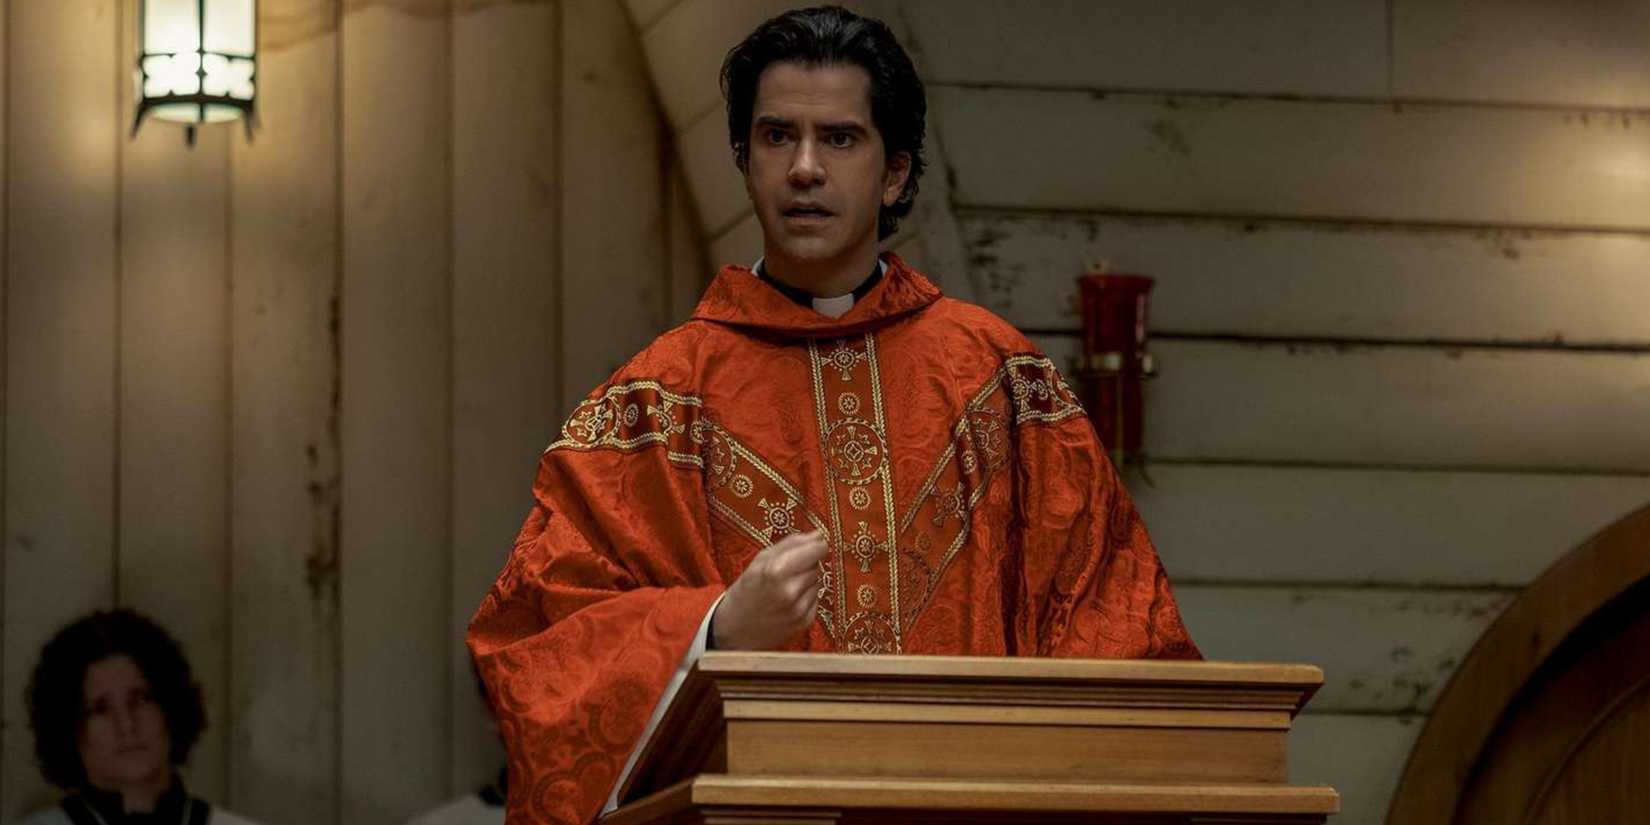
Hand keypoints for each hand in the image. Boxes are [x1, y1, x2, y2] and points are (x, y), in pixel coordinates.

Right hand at [712, 530, 828, 649]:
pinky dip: (806, 596)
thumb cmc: (747, 590)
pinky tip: (788, 601)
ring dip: (805, 581)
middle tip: (785, 571)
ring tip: (784, 587)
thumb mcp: (760, 559)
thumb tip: (818, 535)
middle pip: (816, 565)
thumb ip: (791, 544)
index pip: (817, 550)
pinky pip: (816, 598)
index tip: (814, 544)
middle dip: (805, 564)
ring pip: (817, 581)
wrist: (736, 628)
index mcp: (777, 570)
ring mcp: (799, 608)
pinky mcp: (804, 621)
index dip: (817, 545)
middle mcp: (790, 590)